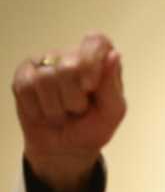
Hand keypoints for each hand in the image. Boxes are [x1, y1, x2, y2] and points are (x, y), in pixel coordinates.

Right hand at [12, 32, 125, 191]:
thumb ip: (112, 86)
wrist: (66, 149)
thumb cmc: (93, 128)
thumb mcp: (112, 113)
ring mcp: (46, 63)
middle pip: (69, 66)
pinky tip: (45, 113)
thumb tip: (113, 55)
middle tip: (78, 110)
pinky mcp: (24, 74)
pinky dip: (38, 109)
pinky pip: (25, 87)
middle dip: (74, 99)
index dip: (91, 62)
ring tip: (62, 114)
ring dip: (56, 108)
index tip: (90, 87)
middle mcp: (72, 56)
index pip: (96, 41)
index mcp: (99, 61)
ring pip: (46, 79)